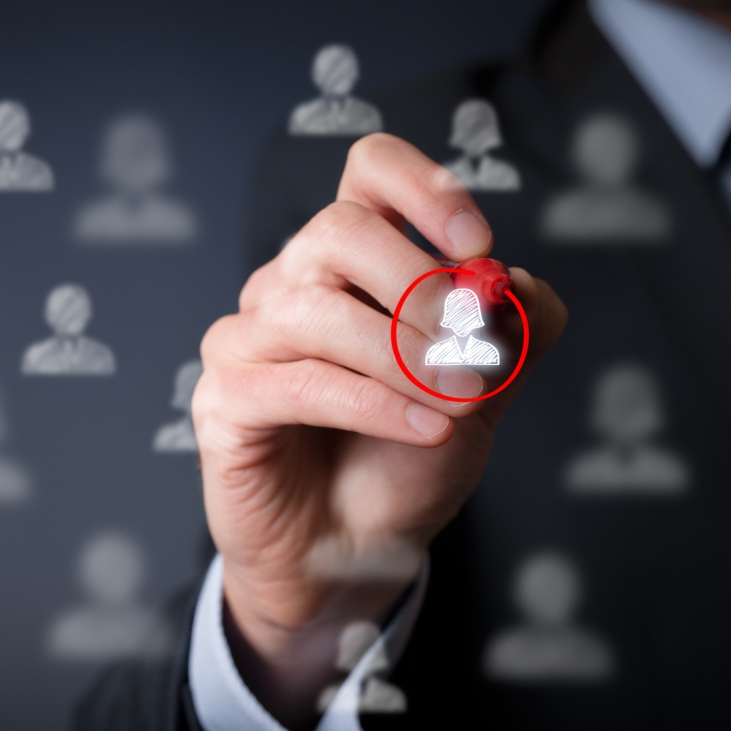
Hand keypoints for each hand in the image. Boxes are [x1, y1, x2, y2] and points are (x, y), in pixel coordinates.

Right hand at [193, 133, 566, 730]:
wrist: (355, 553)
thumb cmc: (402, 463)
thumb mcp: (480, 393)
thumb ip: (508, 335)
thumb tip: (511, 282)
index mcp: (349, 266)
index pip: (366, 174)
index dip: (422, 187)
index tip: (475, 244)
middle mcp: (289, 287)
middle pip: (337, 228)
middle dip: (419, 286)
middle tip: (470, 351)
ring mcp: (246, 340)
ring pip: (315, 310)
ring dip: (402, 358)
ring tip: (456, 402)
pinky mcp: (223, 399)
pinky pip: (295, 382)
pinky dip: (371, 403)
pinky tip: (422, 427)